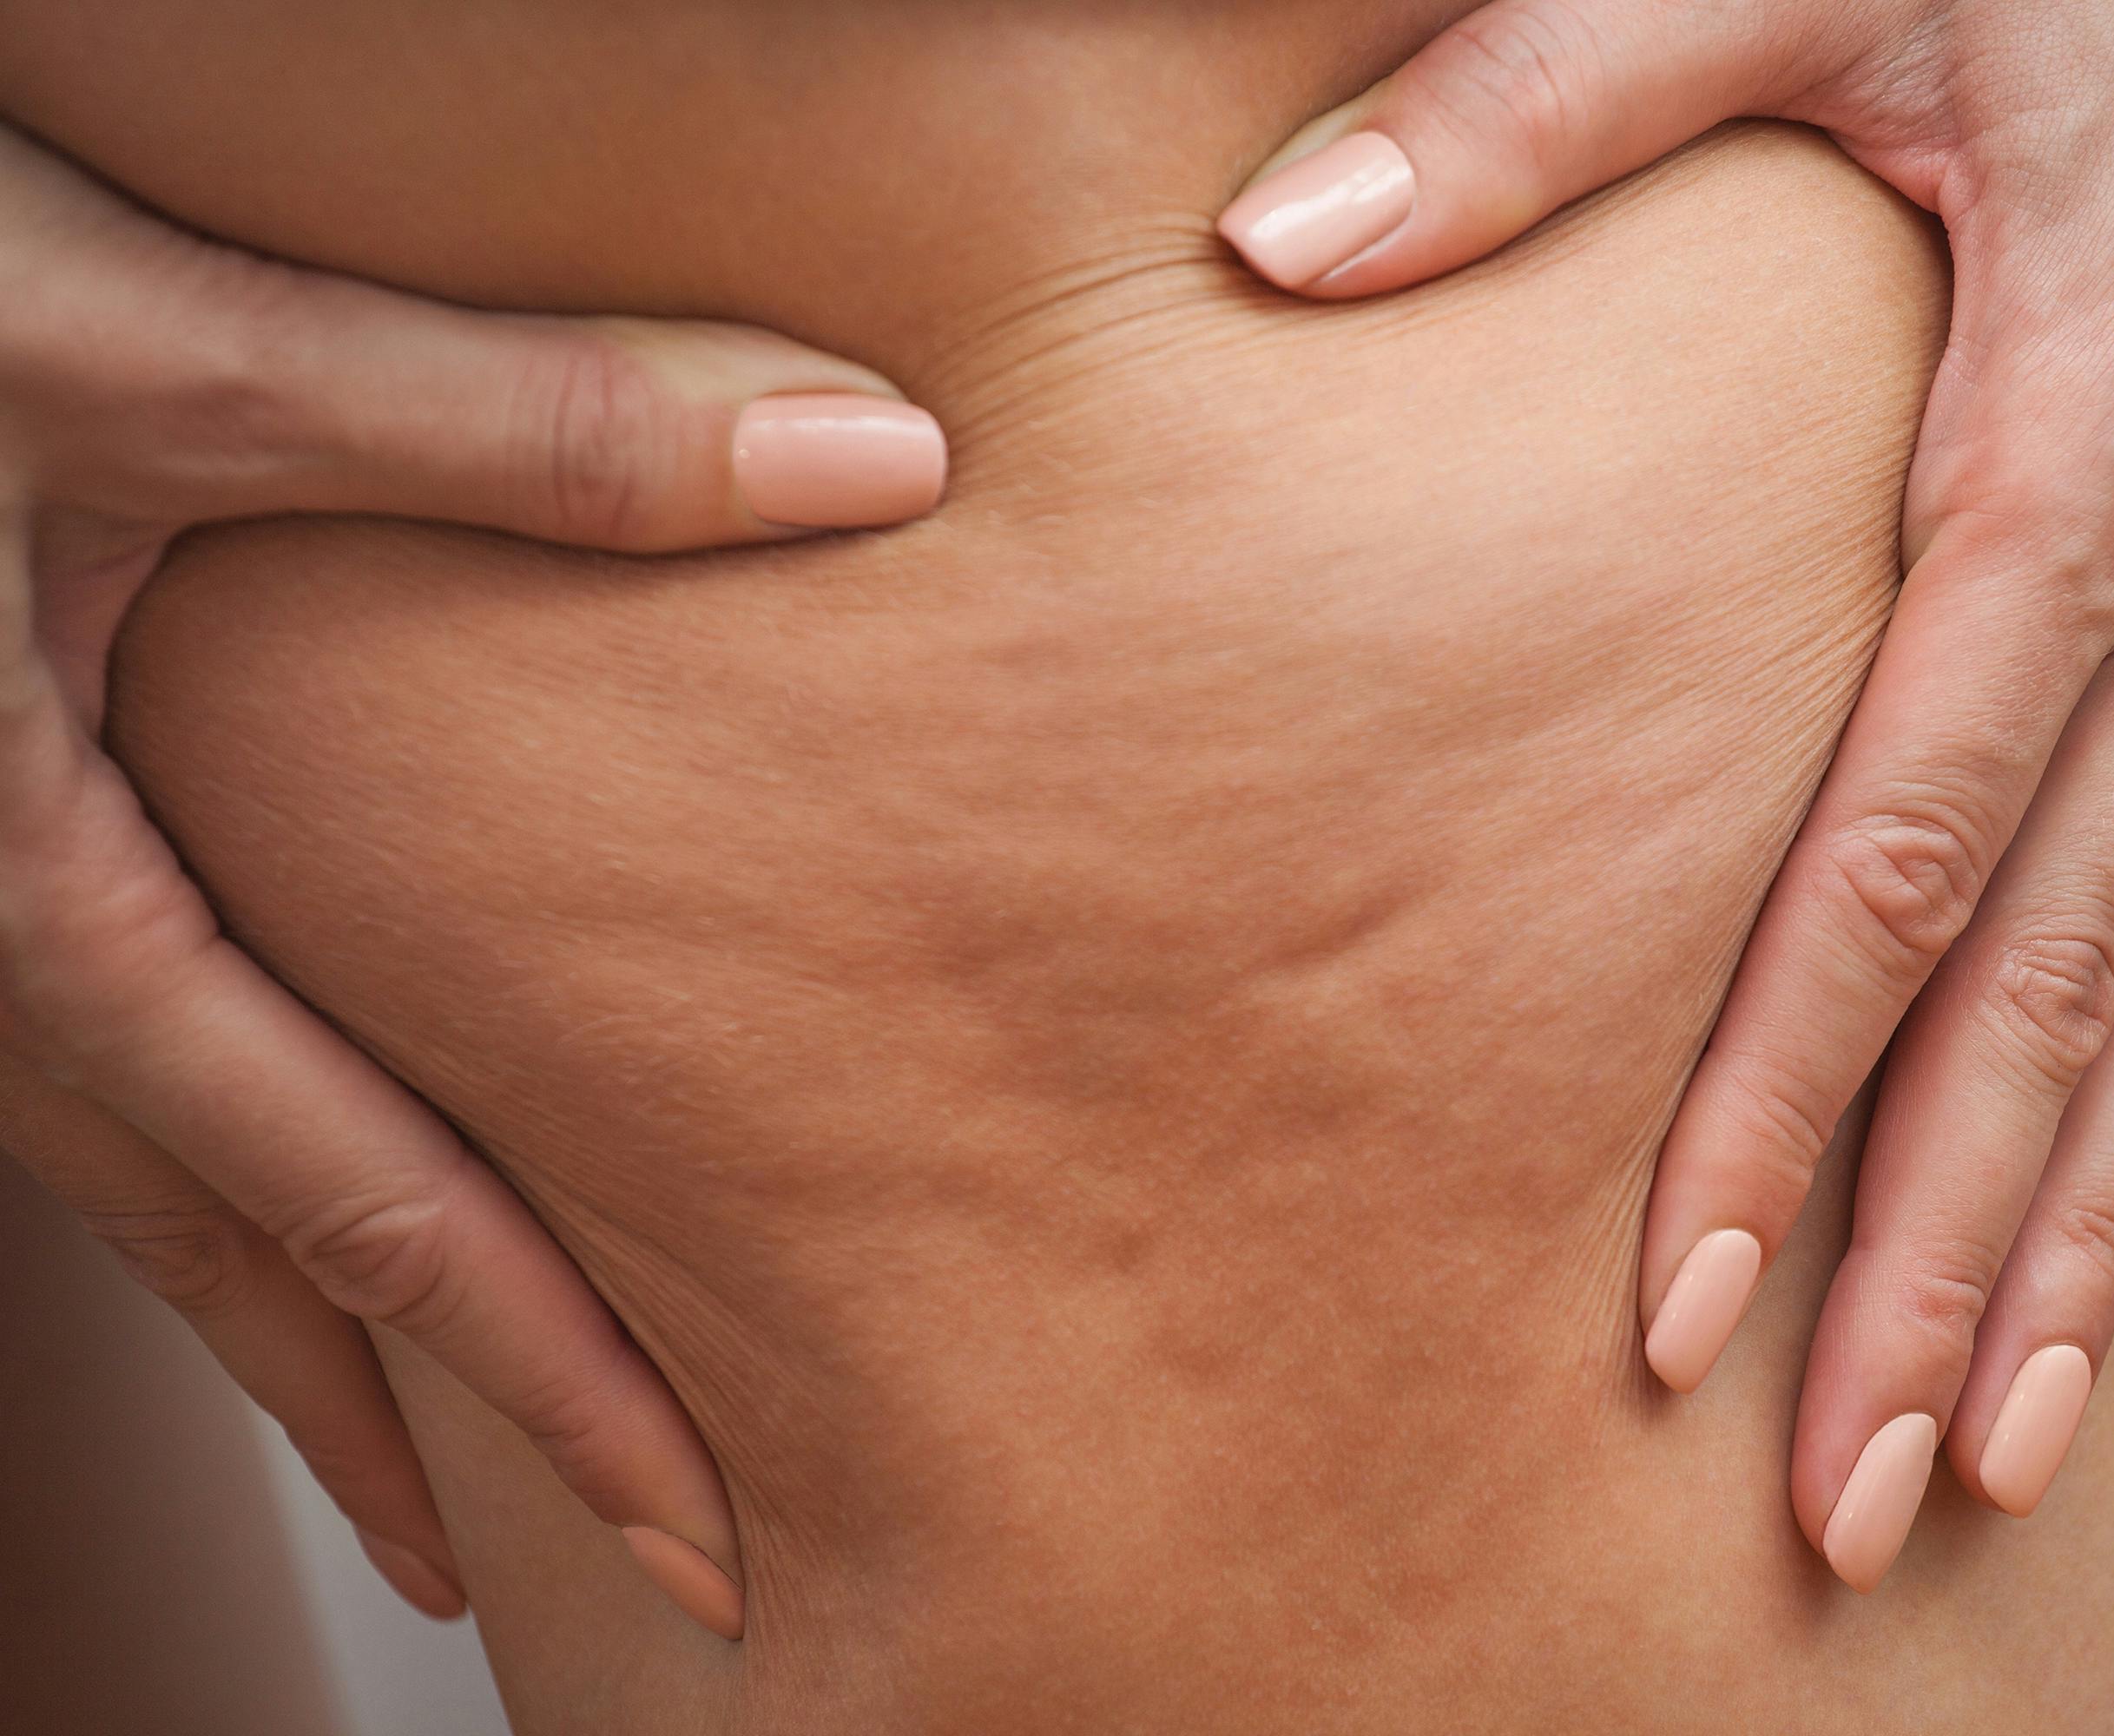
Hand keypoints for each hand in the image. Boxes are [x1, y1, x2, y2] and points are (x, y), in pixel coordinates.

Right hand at [0, 123, 946, 1637]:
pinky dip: (244, 1164)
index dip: (550, 1387)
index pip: (356, 1207)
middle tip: (613, 1562)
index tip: (696, 1544)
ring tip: (449, 1451)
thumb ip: (514, 422)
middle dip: (443, 1425)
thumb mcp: (154, 353)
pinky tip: (306, 1152)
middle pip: (255, 1256)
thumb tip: (877, 457)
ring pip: (170, 1184)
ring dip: (324, 1325)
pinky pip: (127, 1064)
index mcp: (37, 901)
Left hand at [1217, 0, 2113, 1585]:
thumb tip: (1289, 239)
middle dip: (1935, 1260)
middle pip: (2050, 987)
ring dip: (2070, 1234)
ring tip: (1982, 1440)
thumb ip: (1549, 98)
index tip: (1690, 1293)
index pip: (1905, 851)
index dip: (1790, 1093)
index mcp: (2069, 451)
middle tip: (1840, 1489)